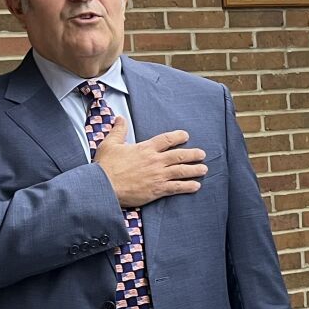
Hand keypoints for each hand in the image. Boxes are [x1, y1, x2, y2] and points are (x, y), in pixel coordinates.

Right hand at [94, 117, 208, 207]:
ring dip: (195, 170)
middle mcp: (155, 161)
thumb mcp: (109, 144)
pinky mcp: (157, 189)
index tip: (186, 135)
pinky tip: (196, 186)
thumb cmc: (105, 166)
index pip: (166, 139)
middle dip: (193, 154)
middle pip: (179, 156)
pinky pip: (177, 187)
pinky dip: (188, 186)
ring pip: (182, 171)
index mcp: (145, 148)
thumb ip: (118, 131)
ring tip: (204, 169)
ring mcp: (158, 175)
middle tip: (202, 154)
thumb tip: (120, 118)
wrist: (103, 186)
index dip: (178, 136)